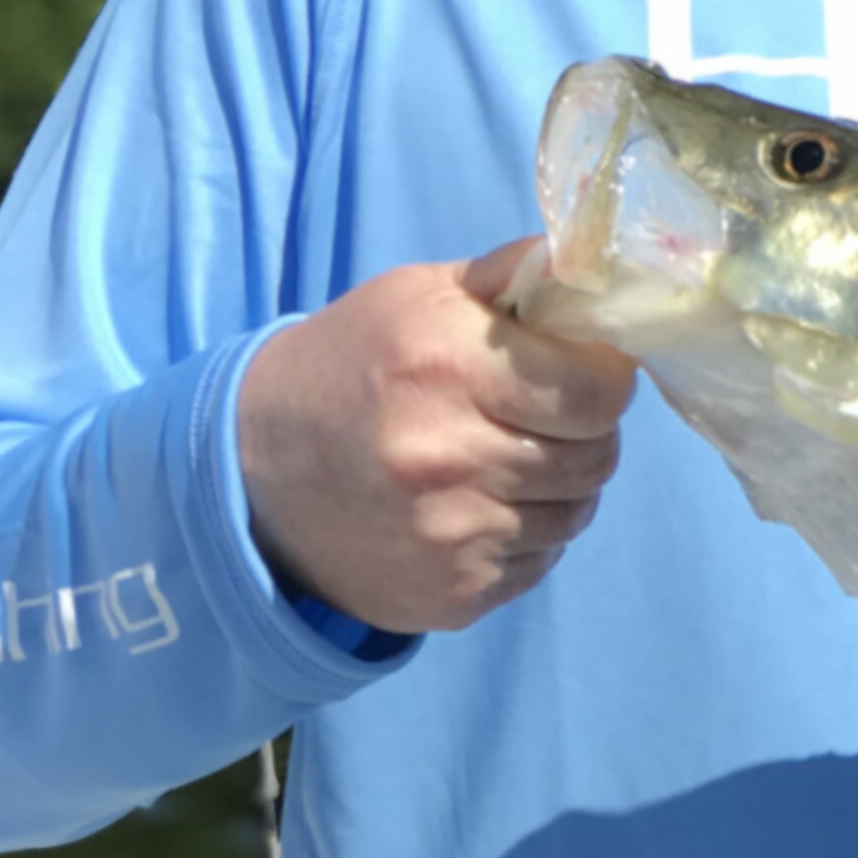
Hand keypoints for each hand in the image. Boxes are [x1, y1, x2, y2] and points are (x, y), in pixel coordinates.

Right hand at [237, 238, 638, 633]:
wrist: (254, 472)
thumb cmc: (354, 364)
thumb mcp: (421, 294)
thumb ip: (517, 275)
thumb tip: (599, 261)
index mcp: (447, 367)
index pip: (599, 394)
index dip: (604, 380)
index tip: (584, 373)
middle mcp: (449, 457)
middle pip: (596, 457)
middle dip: (586, 432)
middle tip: (547, 416)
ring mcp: (451, 537)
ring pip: (577, 513)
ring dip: (561, 486)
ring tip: (509, 458)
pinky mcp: (453, 595)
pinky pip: (540, 561)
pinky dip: (528, 535)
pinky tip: (480, 506)